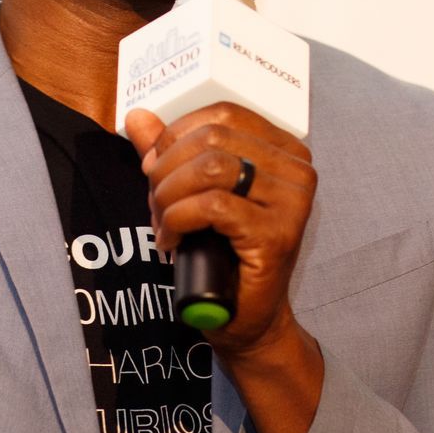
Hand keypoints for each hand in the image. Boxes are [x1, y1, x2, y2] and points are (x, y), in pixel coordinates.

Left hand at [123, 102, 317, 354]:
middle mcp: (297, 170)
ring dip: (168, 194)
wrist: (247, 318)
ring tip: (162, 222)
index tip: (153, 166)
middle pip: (212, 138)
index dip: (176, 135)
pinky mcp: (276, 235)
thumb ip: (170, 153)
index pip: (222, 114)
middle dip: (166, 169)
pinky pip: (212, 206)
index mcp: (284, 150)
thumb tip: (137, 118)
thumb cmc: (223, 254)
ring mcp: (292, 202)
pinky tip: (171, 241)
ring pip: (209, 168)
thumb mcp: (194, 193)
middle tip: (155, 203)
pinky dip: (178, 219)